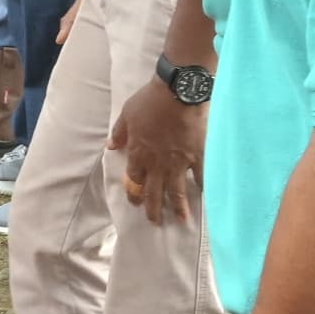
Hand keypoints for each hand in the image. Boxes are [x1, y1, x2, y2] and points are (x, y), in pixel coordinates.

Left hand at [110, 76, 202, 225]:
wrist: (178, 91)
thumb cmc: (150, 100)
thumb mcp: (127, 114)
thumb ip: (119, 133)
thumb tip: (111, 147)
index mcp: (139, 153)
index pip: (134, 179)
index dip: (134, 191)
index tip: (135, 200)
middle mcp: (157, 163)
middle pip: (154, 191)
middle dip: (153, 209)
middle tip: (155, 222)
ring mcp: (178, 162)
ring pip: (176, 191)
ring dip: (177, 207)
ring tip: (181, 221)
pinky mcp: (197, 156)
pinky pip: (200, 176)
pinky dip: (202, 187)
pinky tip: (204, 197)